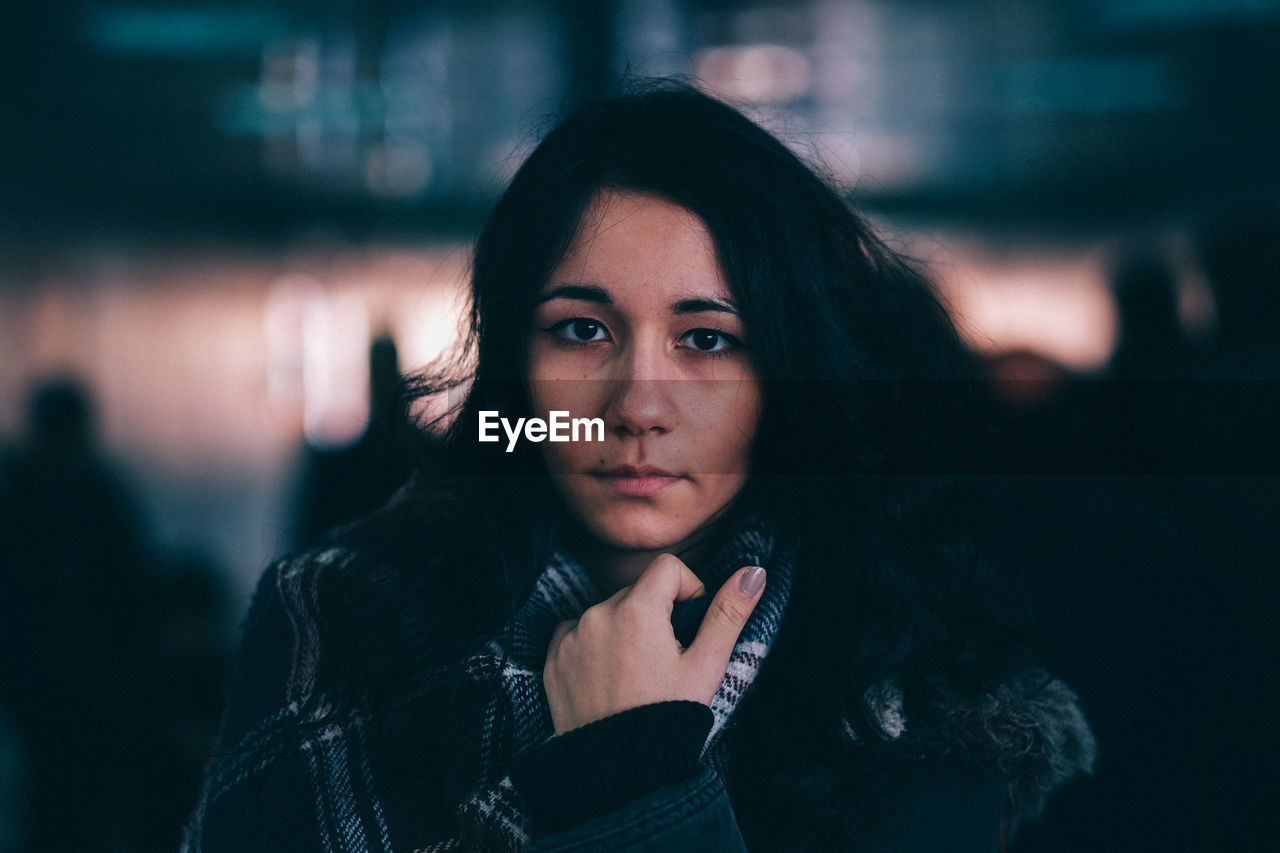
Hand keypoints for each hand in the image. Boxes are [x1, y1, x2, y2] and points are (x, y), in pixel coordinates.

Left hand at [543, 553, 766, 733]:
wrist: (620, 773)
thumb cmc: (668, 718)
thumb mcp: (707, 666)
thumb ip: (728, 613)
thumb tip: (753, 573)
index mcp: (637, 610)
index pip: (668, 569)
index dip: (689, 591)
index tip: (691, 627)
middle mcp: (598, 615)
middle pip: (638, 592)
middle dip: (657, 616)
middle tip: (667, 661)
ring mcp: (571, 637)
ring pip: (608, 613)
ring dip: (625, 630)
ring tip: (638, 675)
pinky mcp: (553, 659)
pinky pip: (577, 634)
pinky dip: (594, 646)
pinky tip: (609, 679)